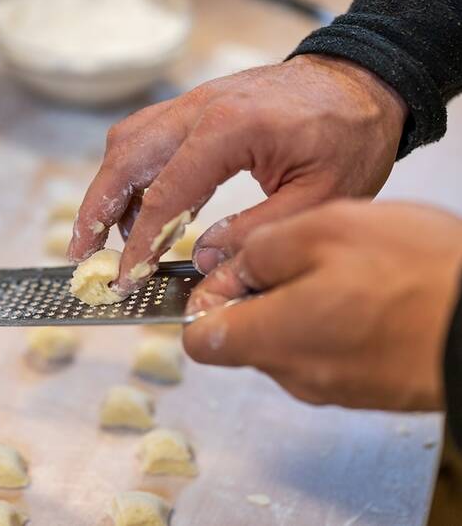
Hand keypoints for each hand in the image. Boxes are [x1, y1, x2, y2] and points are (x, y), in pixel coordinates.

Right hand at [68, 54, 406, 296]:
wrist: (361, 80)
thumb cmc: (349, 135)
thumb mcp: (320, 197)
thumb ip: (256, 232)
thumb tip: (201, 259)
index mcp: (228, 129)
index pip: (164, 194)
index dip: (139, 243)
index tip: (125, 278)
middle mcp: (199, 108)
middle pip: (125, 158)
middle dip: (95, 209)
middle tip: (82, 254)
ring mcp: (194, 102)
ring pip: (127, 142)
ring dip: (108, 188)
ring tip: (106, 236)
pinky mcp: (197, 106)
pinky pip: (147, 136)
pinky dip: (132, 173)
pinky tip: (143, 208)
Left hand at [183, 200, 461, 410]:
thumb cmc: (418, 274)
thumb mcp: (323, 230)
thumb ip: (258, 250)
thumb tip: (229, 266)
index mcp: (271, 337)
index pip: (198, 338)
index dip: (203, 299)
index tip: (226, 270)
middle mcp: (294, 373)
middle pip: (242, 337)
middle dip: (256, 294)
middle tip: (295, 255)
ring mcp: (331, 385)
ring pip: (285, 340)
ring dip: (296, 303)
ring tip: (341, 269)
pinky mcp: (364, 385)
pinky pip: (325, 350)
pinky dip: (330, 319)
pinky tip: (365, 291)